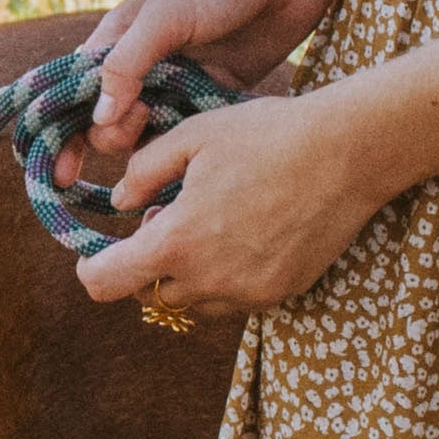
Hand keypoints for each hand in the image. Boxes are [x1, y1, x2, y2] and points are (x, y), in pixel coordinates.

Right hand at [60, 0, 355, 192]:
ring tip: (175, 123)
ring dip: (154, 143)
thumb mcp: (165, 16)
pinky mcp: (217, 92)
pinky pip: (192, 130)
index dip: (62, 134)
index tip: (61, 173)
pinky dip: (189, 141)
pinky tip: (200, 144)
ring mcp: (181, 81)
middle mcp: (144, 64)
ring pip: (151, 133)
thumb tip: (97, 121)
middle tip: (145, 118)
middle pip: (110, 123)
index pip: (73, 93)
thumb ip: (126, 66)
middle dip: (116, 133)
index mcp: (118, 39)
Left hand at [74, 84, 390, 326]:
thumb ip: (143, 172)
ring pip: (193, 303)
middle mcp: (209, 280)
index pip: (105, 284)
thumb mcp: (192, 137)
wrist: (347, 154)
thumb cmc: (267, 136)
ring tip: (211, 225)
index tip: (99, 252)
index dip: (92, 269)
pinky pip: (233, 301)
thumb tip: (120, 202)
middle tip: (172, 217)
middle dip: (148, 264)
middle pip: (151, 296)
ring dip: (187, 276)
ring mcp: (247, 293)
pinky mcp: (280, 293)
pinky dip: (225, 279)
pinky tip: (245, 235)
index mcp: (177, 241)